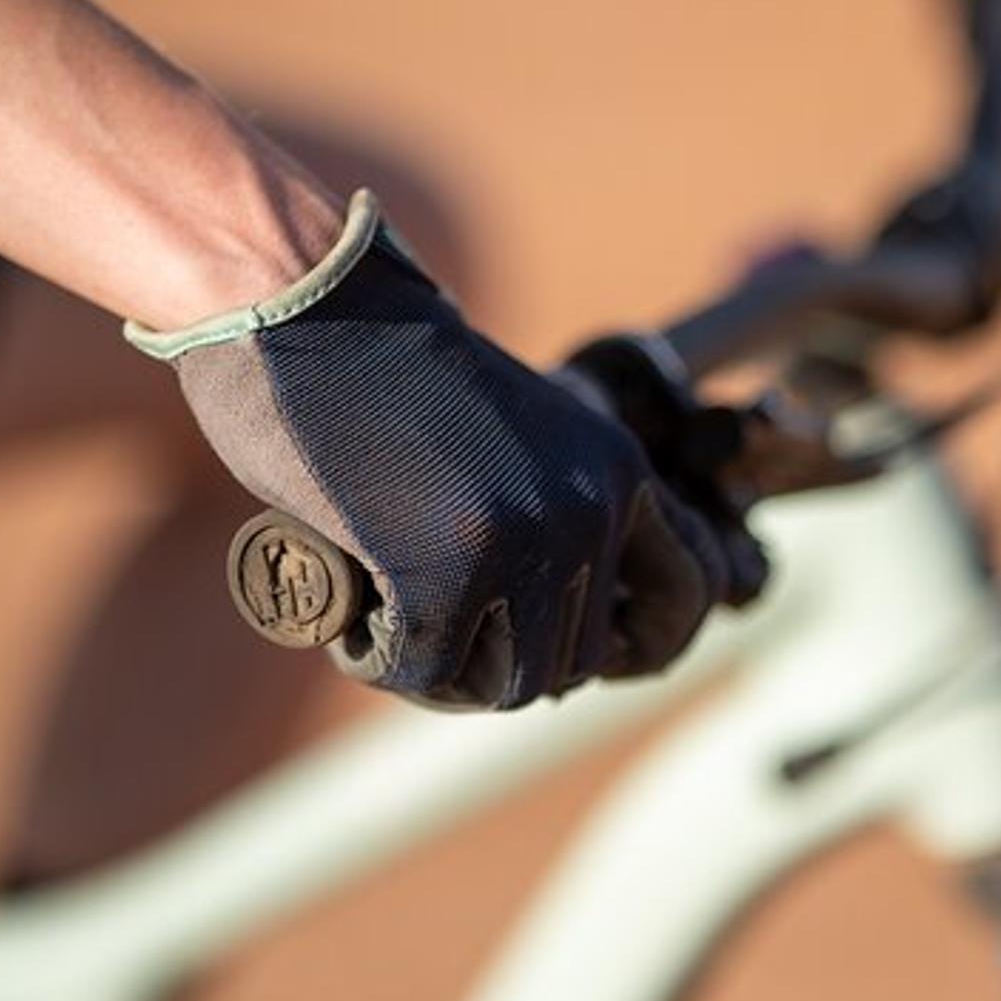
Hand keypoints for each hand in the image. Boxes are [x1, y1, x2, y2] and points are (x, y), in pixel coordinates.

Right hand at [131, 191, 765, 709]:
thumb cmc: (390, 377)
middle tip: (434, 623)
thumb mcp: (518, 434)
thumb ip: (560, 511)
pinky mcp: (445, 576)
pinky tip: (352, 616)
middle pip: (576, 659)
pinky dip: (378, 659)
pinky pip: (423, 675)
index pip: (689, 588)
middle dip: (506, 660)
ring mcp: (522, 543)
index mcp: (617, 465)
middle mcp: (588, 506)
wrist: (311, 315)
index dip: (648, 641)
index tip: (597, 657)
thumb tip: (578, 660)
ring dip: (444, 670)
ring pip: (508, 685)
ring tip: (390, 615)